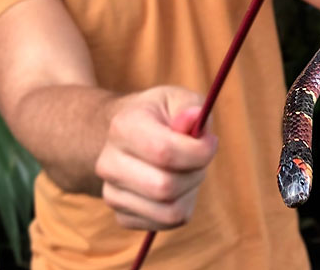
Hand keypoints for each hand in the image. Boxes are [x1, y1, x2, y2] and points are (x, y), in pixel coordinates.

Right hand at [95, 86, 216, 230]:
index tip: (210, 140)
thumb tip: (194, 119)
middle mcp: (109, 162)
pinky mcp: (121, 215)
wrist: (126, 136)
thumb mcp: (177, 98)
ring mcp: (111, 192)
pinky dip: (181, 205)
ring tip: (188, 169)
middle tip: (200, 155)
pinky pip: (166, 222)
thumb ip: (191, 106)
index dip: (198, 151)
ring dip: (191, 191)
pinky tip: (176, 184)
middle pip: (166, 187)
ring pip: (169, 211)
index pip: (164, 152)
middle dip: (196, 172)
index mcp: (123, 127)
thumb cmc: (159, 115)